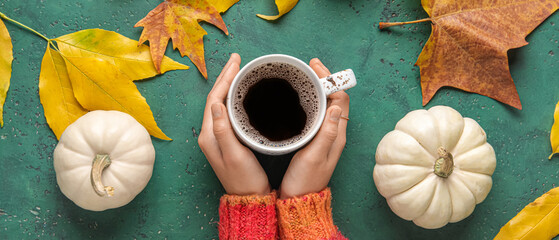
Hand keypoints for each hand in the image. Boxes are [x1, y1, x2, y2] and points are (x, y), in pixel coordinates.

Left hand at [198, 53, 270, 195]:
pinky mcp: (227, 139)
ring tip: (239, 70)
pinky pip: (227, 112)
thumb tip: (217, 103)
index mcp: (209, 135)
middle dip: (226, 77)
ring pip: (221, 103)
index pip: (214, 99)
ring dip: (229, 85)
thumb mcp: (234, 155)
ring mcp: (217, 136)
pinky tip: (243, 94)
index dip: (224, 79)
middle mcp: (210, 133)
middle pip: (216, 98)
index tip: (236, 62)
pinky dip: (234, 98)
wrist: (249, 198)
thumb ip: (223, 130)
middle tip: (238, 59)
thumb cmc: (244, 180)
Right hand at [279, 58, 349, 198]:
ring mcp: (324, 137)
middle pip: (335, 99)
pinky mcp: (314, 141)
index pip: (341, 99)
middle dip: (325, 79)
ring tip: (305, 76)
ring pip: (326, 105)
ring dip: (318, 88)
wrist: (298, 201)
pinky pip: (317, 115)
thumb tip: (336, 105)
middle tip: (310, 66)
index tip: (316, 67)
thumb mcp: (314, 156)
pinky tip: (299, 99)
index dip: (331, 80)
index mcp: (336, 135)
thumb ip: (326, 132)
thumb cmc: (305, 181)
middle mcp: (334, 134)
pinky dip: (311, 102)